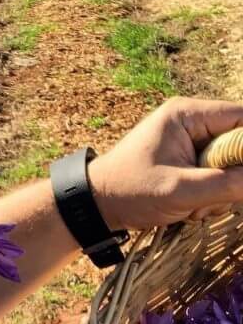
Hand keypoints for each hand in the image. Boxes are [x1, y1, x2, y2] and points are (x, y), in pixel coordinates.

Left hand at [88, 97, 242, 229]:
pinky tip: (190, 208)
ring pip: (233, 166)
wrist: (96, 205)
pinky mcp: (189, 162)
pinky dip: (211, 197)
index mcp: (188, 114)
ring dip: (221, 192)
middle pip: (242, 145)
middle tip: (212, 198)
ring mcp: (191, 142)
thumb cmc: (130, 190)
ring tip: (194, 206)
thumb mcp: (182, 190)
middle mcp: (192, 122)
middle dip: (233, 177)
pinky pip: (219, 177)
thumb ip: (230, 183)